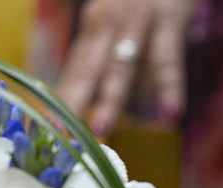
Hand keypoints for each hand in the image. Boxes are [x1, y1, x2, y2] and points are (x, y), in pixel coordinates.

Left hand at [56, 0, 195, 135]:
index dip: (63, 98)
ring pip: (121, 67)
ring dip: (110, 100)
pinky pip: (169, 59)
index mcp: (96, 25)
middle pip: (90, 70)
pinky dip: (171, 87)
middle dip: (74, 104)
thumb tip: (107, 93)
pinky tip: (173, 113)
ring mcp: (138, 21)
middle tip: (61, 136)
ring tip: (100, 130)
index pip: (77, 69)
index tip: (48, 127)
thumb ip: (114, 50)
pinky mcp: (168, 19)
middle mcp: (109, 23)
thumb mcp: (120, 15)